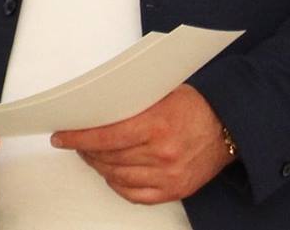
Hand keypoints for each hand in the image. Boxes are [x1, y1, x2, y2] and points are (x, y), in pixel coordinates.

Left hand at [52, 83, 231, 202]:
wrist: (228, 126)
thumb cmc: (192, 107)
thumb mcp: (158, 94)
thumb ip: (127, 104)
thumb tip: (90, 109)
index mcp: (156, 125)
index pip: (105, 136)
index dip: (78, 138)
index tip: (61, 137)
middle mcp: (163, 153)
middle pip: (108, 157)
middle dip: (86, 150)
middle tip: (76, 143)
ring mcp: (170, 175)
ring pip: (118, 176)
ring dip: (99, 166)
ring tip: (92, 155)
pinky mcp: (176, 190)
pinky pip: (136, 195)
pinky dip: (118, 184)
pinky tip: (112, 173)